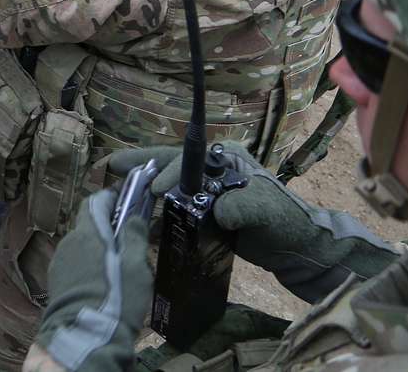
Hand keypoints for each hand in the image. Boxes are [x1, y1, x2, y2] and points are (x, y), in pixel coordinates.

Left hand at [31, 187, 152, 371]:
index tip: (126, 200)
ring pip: (81, 246)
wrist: (84, 336)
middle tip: (130, 240)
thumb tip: (133, 216)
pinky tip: (103, 284)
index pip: (94, 202)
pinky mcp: (57, 282)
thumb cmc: (115, 299)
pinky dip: (88, 266)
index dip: (110, 198)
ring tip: (120, 267)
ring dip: (99, 249)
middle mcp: (68, 243)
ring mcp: (59, 263)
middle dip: (108, 228)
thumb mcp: (136, 266)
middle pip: (88, 225)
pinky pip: (74, 265)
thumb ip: (134, 237)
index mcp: (87, 234)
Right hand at [108, 143, 398, 301]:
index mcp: (225, 158)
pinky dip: (153, 208)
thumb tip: (219, 212)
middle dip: (139, 164)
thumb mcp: (266, 211)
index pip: (186, 160)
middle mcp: (211, 168)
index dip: (167, 173)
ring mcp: (206, 188)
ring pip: (166, 181)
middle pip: (168, 162)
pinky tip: (135, 217)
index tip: (155, 191)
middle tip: (108, 166)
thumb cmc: (285, 222)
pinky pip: (172, 204)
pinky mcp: (203, 210)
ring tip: (113, 190)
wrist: (299, 250)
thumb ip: (242, 206)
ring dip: (141, 185)